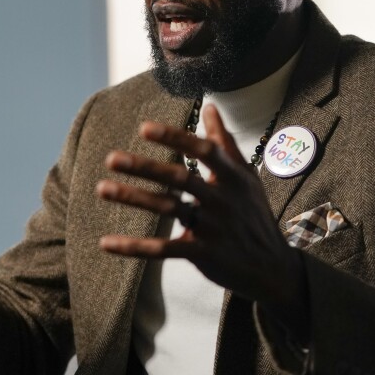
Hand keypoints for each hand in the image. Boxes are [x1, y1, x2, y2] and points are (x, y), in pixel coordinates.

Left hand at [96, 105, 308, 339]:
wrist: (273, 268)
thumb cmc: (253, 213)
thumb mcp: (246, 176)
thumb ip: (224, 142)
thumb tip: (210, 106)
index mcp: (233, 177)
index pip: (203, 151)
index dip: (174, 138)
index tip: (144, 127)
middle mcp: (222, 199)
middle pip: (180, 178)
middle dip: (145, 167)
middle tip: (111, 158)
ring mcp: (212, 228)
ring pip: (168, 209)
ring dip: (133, 198)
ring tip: (102, 189)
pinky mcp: (202, 254)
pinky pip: (162, 249)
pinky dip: (134, 247)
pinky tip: (106, 242)